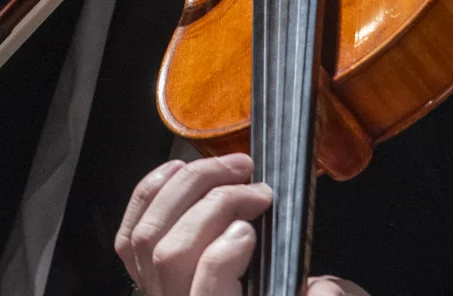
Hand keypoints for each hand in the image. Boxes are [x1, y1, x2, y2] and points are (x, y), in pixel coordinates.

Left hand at [115, 155, 367, 295]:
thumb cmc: (296, 294)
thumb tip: (321, 287)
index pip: (206, 289)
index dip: (224, 251)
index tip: (255, 221)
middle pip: (171, 254)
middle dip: (213, 202)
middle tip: (253, 183)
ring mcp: (160, 293)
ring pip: (148, 238)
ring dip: (187, 188)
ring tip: (229, 169)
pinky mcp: (148, 277)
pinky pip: (131, 237)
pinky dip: (151, 195)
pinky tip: (179, 172)